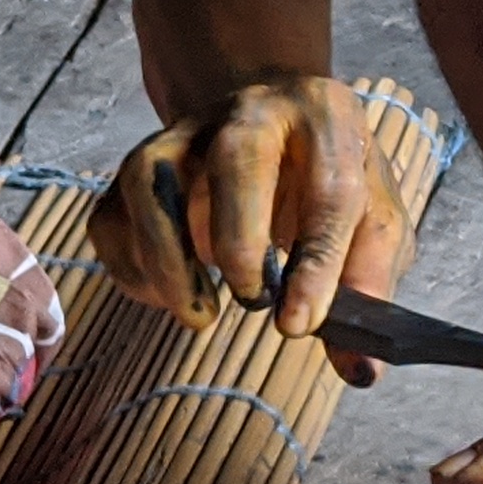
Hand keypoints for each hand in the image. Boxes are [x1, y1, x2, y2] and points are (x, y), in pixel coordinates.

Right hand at [90, 77, 416, 362]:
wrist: (269, 119)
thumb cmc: (324, 179)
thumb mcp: (370, 221)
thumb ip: (367, 289)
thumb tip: (359, 371)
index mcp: (327, 118)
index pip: (331, 191)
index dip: (317, 265)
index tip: (299, 325)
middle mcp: (252, 112)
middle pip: (235, 159)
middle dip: (240, 241)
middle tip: (251, 301)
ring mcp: (183, 133)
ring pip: (150, 181)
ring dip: (168, 259)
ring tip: (200, 315)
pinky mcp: (136, 163)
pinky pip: (112, 215)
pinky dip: (132, 267)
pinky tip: (167, 295)